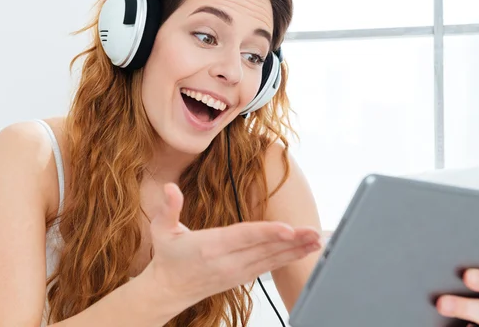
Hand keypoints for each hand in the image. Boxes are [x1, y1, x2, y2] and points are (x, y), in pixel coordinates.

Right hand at [141, 182, 321, 307]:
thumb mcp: (162, 231)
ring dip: (296, 250)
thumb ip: (168, 208)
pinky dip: (287, 259)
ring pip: (271, 259)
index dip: (268, 232)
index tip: (289, 228)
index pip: (244, 237)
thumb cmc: (168, 258)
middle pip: (265, 249)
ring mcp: (237, 271)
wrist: (168, 290)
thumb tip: (169, 188)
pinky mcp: (242, 277)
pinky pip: (269, 266)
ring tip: (317, 241)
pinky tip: (302, 251)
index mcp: (210, 246)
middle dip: (293, 240)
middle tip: (315, 232)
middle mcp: (228, 261)